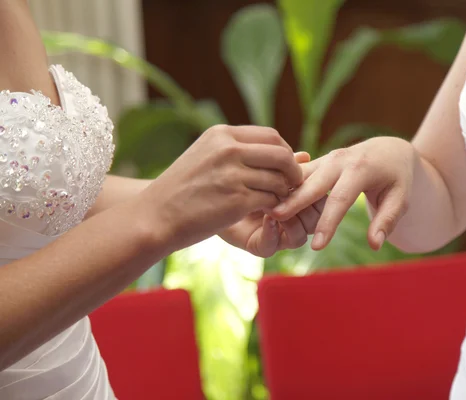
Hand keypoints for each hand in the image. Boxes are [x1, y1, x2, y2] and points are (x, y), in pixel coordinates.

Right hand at [139, 125, 303, 251]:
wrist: (155, 216)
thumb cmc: (183, 189)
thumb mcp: (206, 155)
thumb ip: (240, 150)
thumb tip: (292, 152)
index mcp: (222, 135)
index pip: (271, 136)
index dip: (285, 153)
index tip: (284, 168)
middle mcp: (228, 150)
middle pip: (281, 154)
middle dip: (292, 171)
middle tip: (291, 185)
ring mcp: (232, 175)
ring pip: (279, 180)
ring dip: (283, 193)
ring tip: (274, 200)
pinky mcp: (236, 201)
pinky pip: (271, 200)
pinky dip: (274, 208)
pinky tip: (265, 212)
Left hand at [220, 152, 326, 256]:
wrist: (205, 199)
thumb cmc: (235, 179)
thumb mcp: (260, 169)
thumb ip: (280, 165)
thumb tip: (305, 155)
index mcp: (296, 200)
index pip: (318, 199)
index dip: (317, 192)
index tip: (307, 179)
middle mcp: (291, 220)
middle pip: (315, 220)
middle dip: (309, 208)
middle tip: (299, 194)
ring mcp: (277, 236)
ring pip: (300, 237)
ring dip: (292, 221)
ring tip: (280, 207)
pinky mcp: (261, 246)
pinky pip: (274, 245)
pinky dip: (273, 232)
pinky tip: (268, 218)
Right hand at [271, 137, 415, 250]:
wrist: (389, 150)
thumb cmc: (397, 178)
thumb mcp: (401, 199)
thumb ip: (387, 221)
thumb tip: (375, 245)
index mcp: (361, 169)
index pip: (341, 199)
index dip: (328, 224)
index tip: (317, 247)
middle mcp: (339, 160)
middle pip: (312, 183)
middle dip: (294, 201)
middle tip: (275, 219)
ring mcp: (326, 159)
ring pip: (299, 176)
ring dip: (282, 192)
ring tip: (264, 211)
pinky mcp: (317, 162)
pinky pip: (297, 174)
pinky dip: (283, 187)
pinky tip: (267, 202)